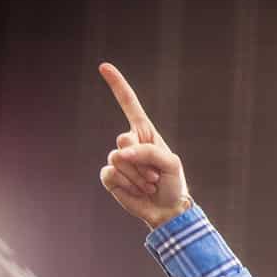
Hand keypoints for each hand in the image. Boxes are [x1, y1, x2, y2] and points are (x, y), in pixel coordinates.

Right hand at [97, 62, 190, 229]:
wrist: (166, 209)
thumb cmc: (173, 183)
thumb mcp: (172, 164)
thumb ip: (149, 153)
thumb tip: (121, 153)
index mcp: (145, 134)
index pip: (129, 105)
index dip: (117, 85)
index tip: (104, 66)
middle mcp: (129, 143)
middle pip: (124, 140)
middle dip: (142, 160)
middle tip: (155, 174)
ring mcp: (118, 159)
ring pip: (118, 160)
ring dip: (137, 175)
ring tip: (149, 183)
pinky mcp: (109, 176)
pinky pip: (111, 174)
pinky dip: (127, 184)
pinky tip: (137, 189)